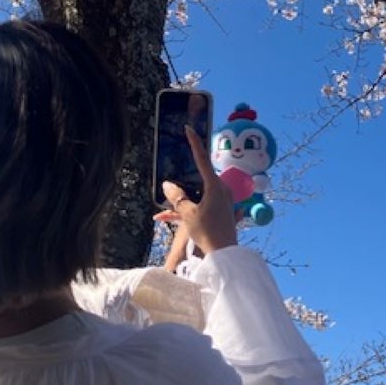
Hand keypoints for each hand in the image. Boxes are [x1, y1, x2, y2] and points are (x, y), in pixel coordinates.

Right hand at [157, 126, 237, 255]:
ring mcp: (222, 202)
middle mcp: (221, 190)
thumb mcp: (188, 214)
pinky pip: (201, 208)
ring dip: (179, 206)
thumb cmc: (208, 231)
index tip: (189, 128)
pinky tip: (168, 219)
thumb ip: (177, 198)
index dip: (194, 143)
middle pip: (196, 183)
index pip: (202, 158)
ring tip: (161, 215)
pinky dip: (187, 213)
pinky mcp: (220, 213)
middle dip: (179, 189)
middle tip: (168, 193)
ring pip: (196, 197)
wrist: (225, 255)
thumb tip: (167, 184)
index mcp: (215, 185)